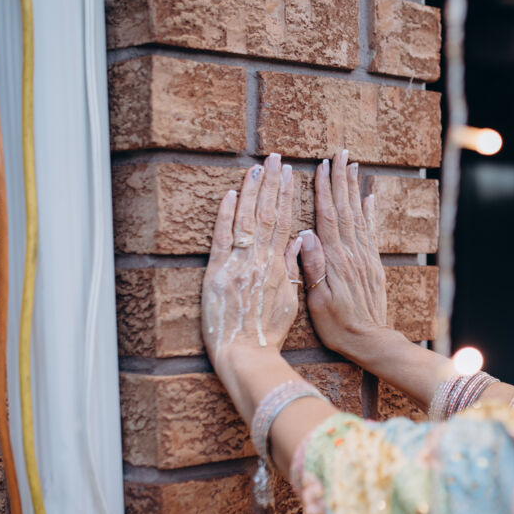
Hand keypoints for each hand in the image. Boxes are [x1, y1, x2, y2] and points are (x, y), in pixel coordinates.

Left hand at [202, 154, 302, 372]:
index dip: (286, 196)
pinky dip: (226, 215)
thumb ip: (291, 269)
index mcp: (279, 267)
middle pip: (268, 213)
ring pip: (247, 220)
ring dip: (252, 190)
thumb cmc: (268, 334)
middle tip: (275, 157)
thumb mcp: (289, 302)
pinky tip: (230, 194)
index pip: (285, 222)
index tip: (289, 173)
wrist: (247, 355)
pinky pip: (222, 238)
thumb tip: (297, 241)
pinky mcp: (217, 273)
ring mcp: (239, 265)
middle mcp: (261, 261)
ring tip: (257, 166)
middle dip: (271, 183)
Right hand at [300, 149, 388, 359]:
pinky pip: (370, 232)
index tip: (321, 167)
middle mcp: (352, 253)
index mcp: (336, 260)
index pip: (328, 217)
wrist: (370, 341)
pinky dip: (369, 212)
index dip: (324, 191)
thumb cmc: (338, 326)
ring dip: (354, 189)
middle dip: (342, 180)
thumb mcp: (317, 301)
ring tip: (353, 166)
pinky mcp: (372, 265)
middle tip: (341, 154)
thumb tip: (305, 234)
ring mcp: (365, 257)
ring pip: (358, 216)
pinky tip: (369, 197)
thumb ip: (313, 267)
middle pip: (346, 209)